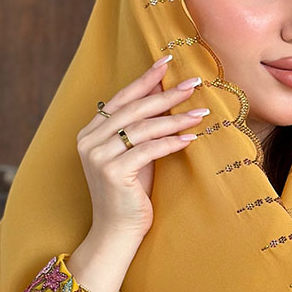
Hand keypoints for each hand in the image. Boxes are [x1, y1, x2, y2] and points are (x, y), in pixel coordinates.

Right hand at [75, 56, 206, 239]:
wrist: (116, 231)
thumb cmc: (130, 192)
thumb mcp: (136, 153)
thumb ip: (142, 126)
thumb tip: (164, 93)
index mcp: (91, 132)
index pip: (122, 98)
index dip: (145, 79)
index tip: (167, 60)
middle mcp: (89, 140)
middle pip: (134, 109)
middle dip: (166, 93)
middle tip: (193, 83)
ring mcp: (98, 156)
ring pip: (143, 128)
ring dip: (175, 118)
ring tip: (202, 111)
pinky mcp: (112, 173)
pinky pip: (148, 150)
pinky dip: (171, 143)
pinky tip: (191, 138)